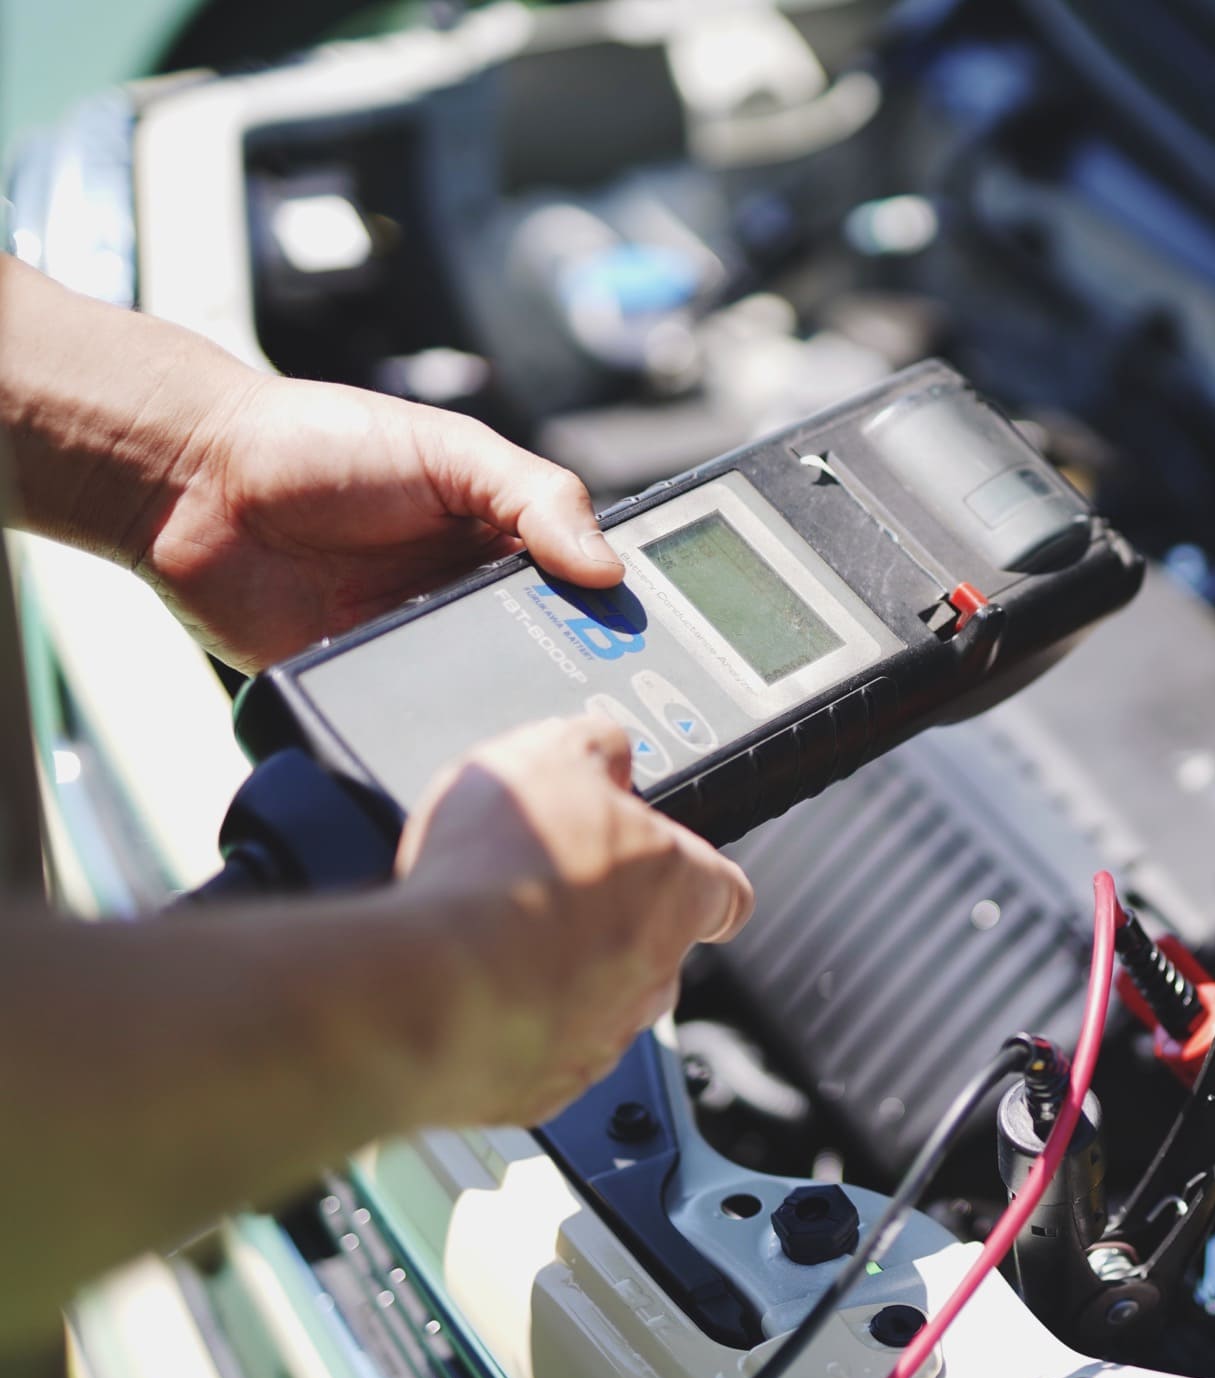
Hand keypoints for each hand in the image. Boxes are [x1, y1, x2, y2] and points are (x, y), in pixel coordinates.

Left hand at [0, 256, 620, 670]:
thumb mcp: (449, 449)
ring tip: (546, 716)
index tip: (656, 637)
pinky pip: (417, 721)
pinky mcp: (367, 687)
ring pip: (492, 697)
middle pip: (552, 652)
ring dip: (516, 706)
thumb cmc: (317, 443)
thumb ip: (535, 495)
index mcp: (502, 539)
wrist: (192, 482)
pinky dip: (442, 730)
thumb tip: (608, 568)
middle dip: (582, 671)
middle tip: (613, 689)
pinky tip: (467, 730)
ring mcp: (420, 648)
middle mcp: (470, 600)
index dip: (621, 613)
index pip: (585, 588)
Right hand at [388, 716, 753, 1126]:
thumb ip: (592, 747)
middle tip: (544, 889)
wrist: (433, 990)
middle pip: (654, 943)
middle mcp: (656, 971)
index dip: (700, 875)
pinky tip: (463, 991)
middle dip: (606, 920)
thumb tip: (607, 748)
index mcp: (677, 887)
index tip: (679, 869)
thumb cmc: (502, 880)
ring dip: (555, 977)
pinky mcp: (543, 1086)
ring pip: (597, 1002)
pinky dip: (507, 1027)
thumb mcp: (548, 756)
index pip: (726, 887)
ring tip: (491, 941)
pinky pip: (535, 1053)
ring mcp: (603, 1036)